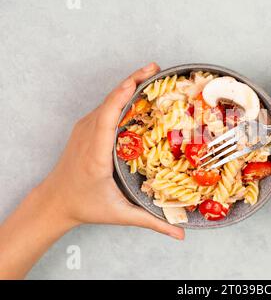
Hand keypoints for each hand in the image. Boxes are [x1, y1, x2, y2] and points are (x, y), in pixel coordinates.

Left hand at [38, 62, 183, 239]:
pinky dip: (121, 95)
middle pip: (111, 99)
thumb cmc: (86, 206)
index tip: (143, 78)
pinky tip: (136, 94)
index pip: (109, 115)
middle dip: (134, 80)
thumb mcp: (120, 215)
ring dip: (129, 85)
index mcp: (96, 152)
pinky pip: (105, 106)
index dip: (125, 93)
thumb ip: (151, 223)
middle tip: (159, 70)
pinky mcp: (85, 127)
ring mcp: (84, 128)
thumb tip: (180, 235)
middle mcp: (88, 135)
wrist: (54, 201)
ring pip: (108, 100)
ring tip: (153, 77)